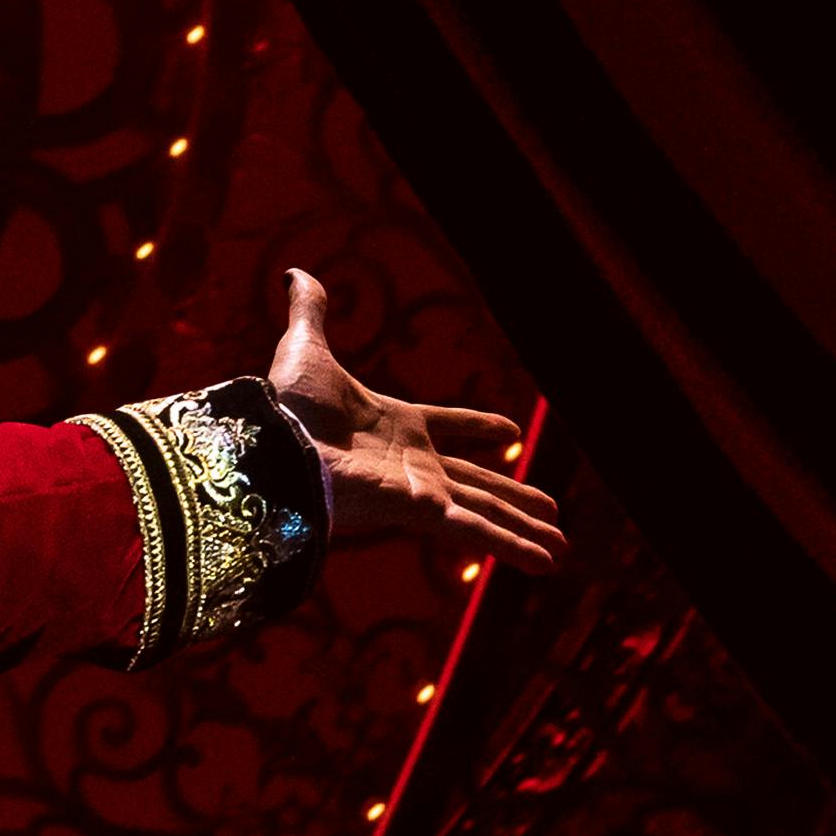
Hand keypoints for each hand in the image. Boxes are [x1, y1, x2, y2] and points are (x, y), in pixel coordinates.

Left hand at [265, 268, 562, 571]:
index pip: (447, 424)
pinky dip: (512, 545)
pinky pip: (476, 530)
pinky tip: (546, 562)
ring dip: (526, 530)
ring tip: (563, 550)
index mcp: (395, 423)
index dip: (477, 427)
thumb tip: (293, 272)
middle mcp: (411, 462)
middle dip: (515, 499)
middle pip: (477, 483)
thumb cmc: (284, 406)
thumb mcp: (305, 348)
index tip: (510, 432)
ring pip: (486, 511)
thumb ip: (308, 311)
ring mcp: (418, 489)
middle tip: (552, 514)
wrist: (272, 443)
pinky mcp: (419, 510)